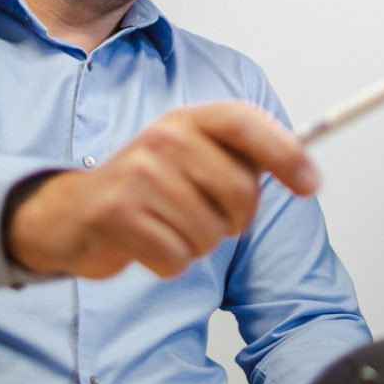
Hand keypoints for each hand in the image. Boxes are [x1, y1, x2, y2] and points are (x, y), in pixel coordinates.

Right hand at [5, 101, 318, 279]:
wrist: (73, 213)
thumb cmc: (146, 188)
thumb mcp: (193, 157)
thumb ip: (242, 159)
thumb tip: (305, 169)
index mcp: (189, 121)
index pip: (245, 123)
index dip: (285, 153)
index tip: (310, 183)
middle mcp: (164, 139)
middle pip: (240, 192)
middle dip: (235, 219)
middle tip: (207, 216)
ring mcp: (139, 175)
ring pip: (210, 233)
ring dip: (197, 243)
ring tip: (168, 227)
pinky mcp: (118, 214)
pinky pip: (177, 257)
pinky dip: (170, 262)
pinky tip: (148, 244)